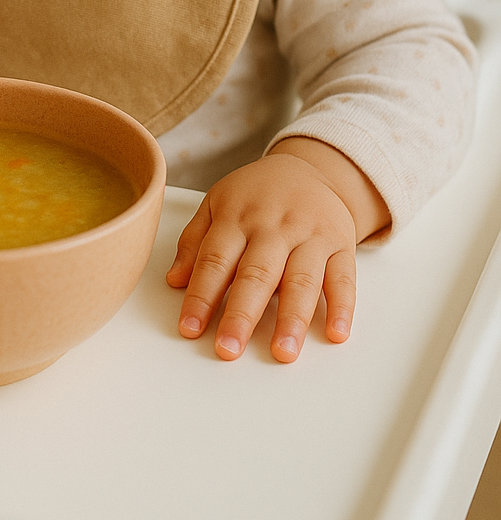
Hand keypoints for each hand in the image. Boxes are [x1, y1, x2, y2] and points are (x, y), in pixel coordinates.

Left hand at [166, 140, 389, 362]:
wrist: (309, 168)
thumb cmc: (256, 194)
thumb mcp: (217, 203)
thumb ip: (194, 241)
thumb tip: (174, 280)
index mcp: (237, 216)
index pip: (215, 260)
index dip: (201, 296)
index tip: (190, 328)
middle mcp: (274, 226)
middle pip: (257, 273)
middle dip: (242, 314)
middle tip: (229, 349)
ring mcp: (310, 235)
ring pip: (302, 279)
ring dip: (292, 317)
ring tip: (283, 351)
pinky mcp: (341, 245)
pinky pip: (344, 277)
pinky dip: (342, 306)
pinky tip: (335, 333)